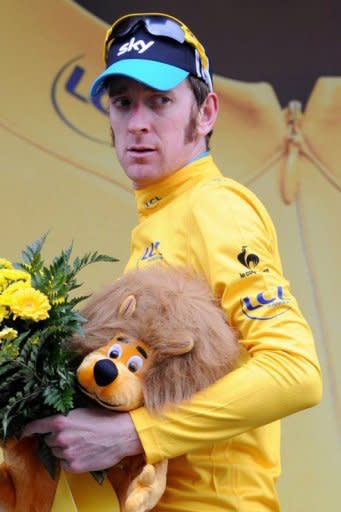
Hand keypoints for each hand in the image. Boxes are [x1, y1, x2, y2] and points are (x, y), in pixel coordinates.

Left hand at [22, 408, 142, 472]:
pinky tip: (84, 452)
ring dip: (64, 449)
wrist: (121, 434)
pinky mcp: (73, 466)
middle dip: (56, 438)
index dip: (28, 430)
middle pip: (48, 440)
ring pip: (56, 452)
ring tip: (81, 443)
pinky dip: (70, 460)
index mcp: (60, 421)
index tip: (25, 433)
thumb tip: (53, 424)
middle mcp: (60, 438)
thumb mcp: (82, 411)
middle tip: (73, 434)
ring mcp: (66, 453)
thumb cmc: (104, 419)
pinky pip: (64, 464)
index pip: (35, 427)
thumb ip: (64, 418)